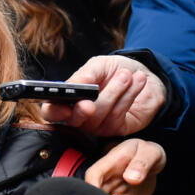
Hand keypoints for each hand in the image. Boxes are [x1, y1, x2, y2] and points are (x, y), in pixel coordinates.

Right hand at [42, 55, 165, 135]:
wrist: (143, 74)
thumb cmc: (115, 70)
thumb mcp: (99, 65)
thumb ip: (85, 74)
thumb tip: (73, 85)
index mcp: (68, 99)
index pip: (52, 111)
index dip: (54, 112)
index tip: (65, 107)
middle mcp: (80, 116)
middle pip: (74, 120)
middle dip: (82, 111)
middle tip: (89, 103)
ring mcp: (98, 125)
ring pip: (99, 116)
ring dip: (115, 92)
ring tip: (126, 75)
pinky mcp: (117, 129)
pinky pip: (117, 116)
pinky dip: (128, 96)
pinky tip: (137, 81)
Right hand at [85, 138, 165, 194]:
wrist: (152, 163)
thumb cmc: (147, 153)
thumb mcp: (149, 152)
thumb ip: (141, 164)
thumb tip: (131, 178)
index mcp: (109, 164)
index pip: (93, 176)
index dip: (92, 187)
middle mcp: (106, 180)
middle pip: (95, 194)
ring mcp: (112, 192)